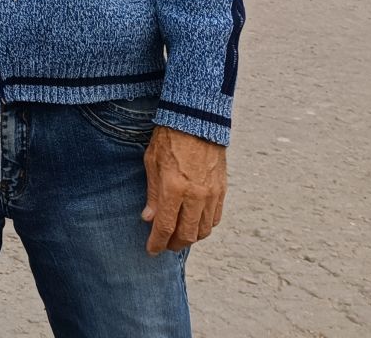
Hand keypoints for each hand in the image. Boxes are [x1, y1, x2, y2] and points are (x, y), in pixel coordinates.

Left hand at [142, 125, 226, 253]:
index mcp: (174, 188)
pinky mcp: (222, 190)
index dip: (157, 242)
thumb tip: (148, 219)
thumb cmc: (169, 138)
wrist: (196, 120)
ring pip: (204, 230)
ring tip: (179, 237)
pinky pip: (215, 218)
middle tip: (165, 245)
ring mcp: (211, 194)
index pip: (165, 226)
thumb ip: (152, 193)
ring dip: (191, 238)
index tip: (151, 251)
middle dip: (174, 244)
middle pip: (187, 234)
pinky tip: (195, 224)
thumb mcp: (151, 162)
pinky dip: (205, 226)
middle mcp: (195, 195)